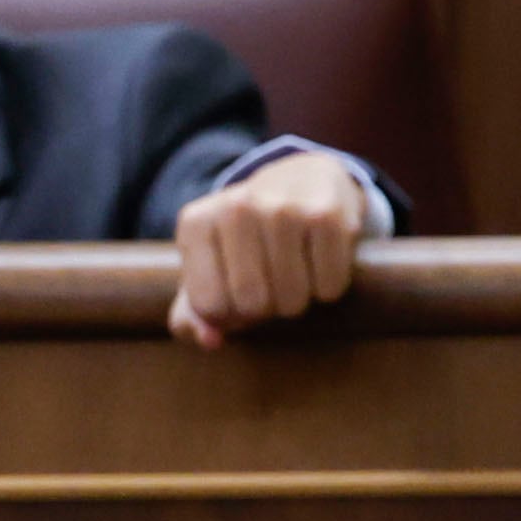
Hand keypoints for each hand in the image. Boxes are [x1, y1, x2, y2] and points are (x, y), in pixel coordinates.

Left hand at [169, 150, 368, 347]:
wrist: (301, 179)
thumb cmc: (247, 240)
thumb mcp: (207, 270)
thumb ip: (192, 316)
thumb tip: (210, 341)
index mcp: (196, 224)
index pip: (210, 308)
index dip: (230, 314)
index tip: (237, 291)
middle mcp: (235, 208)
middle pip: (252, 305)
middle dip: (265, 309)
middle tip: (271, 282)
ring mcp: (283, 208)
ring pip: (292, 300)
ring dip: (298, 300)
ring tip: (295, 271)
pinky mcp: (327, 214)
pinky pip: (329, 288)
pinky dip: (329, 288)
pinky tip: (320, 260)